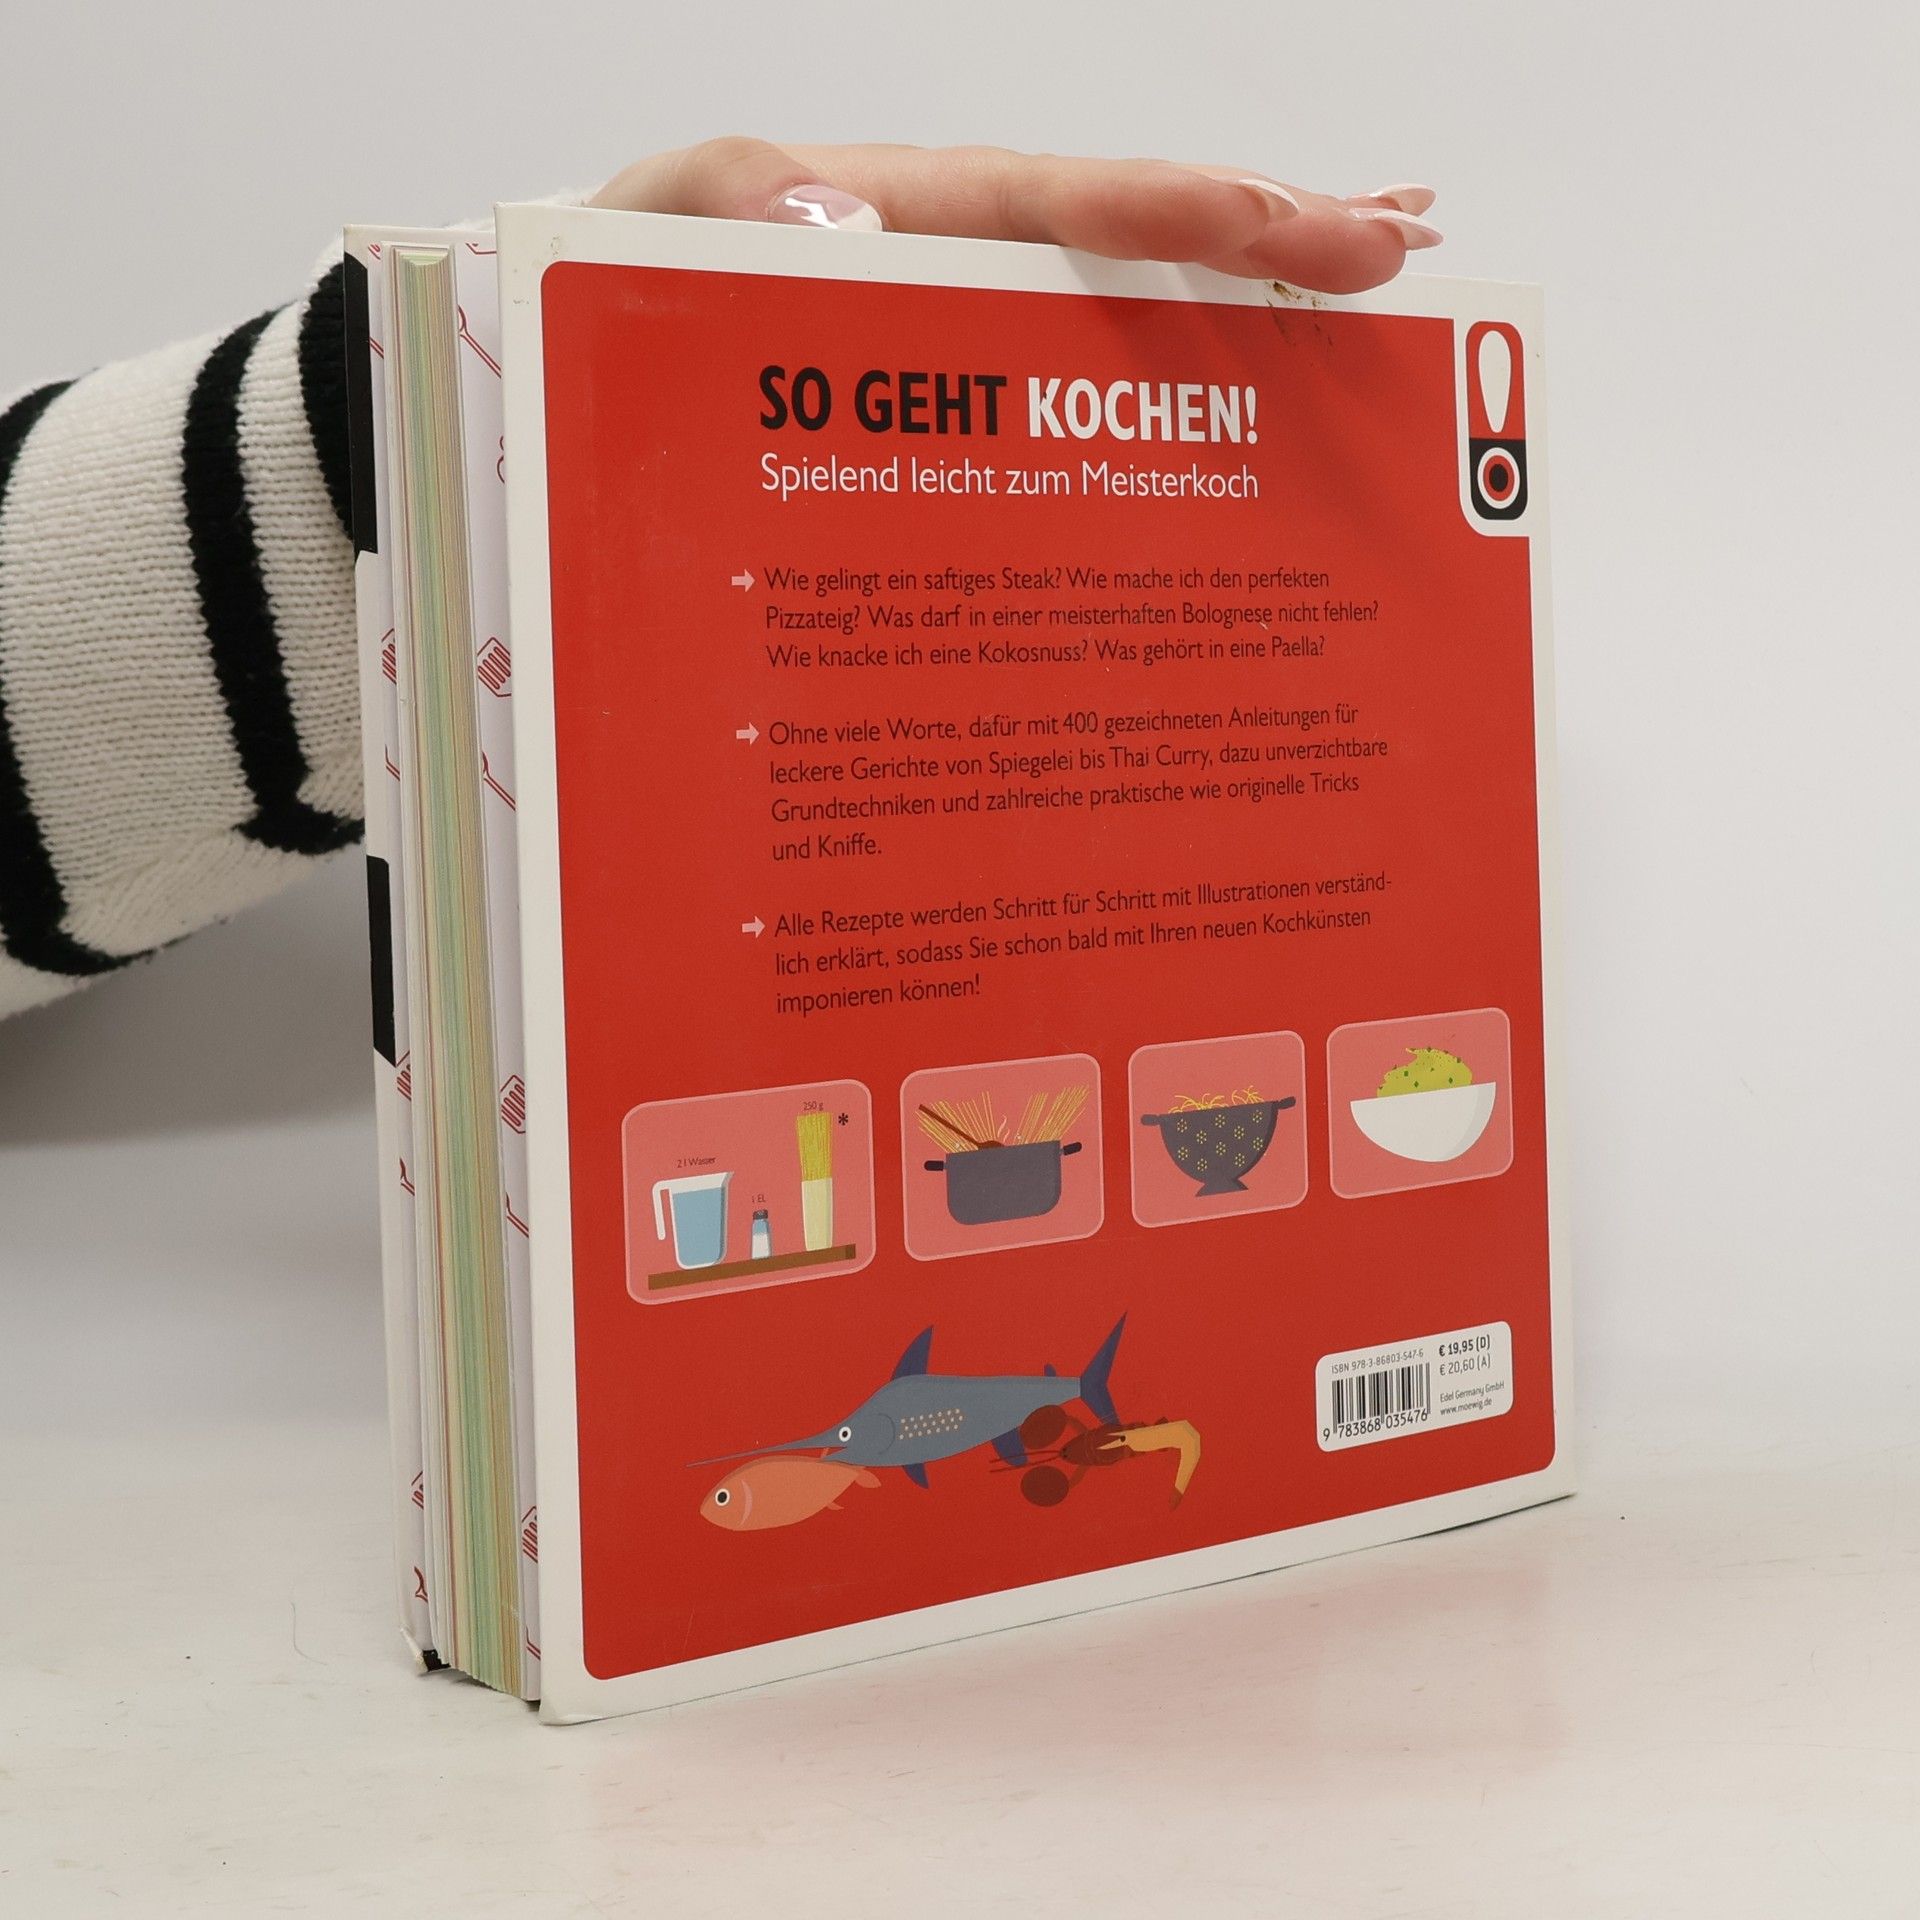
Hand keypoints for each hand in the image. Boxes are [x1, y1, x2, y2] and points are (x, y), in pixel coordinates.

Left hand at [589, 139, 1437, 294]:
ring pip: (1128, 293)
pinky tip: (1244, 370)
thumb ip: (736, 199)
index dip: (1191, 215)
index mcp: (906, 213)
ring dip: (1252, 285)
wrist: (578, 370)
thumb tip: (855, 223)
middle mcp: (959, 260)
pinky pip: (1075, 362)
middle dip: (1271, 235)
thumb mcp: (651, 225)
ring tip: (1373, 278)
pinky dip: (1169, 357)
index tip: (1305, 234)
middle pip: (1137, 234)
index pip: (1072, 204)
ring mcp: (966, 323)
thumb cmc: (618, 284)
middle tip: (1400, 251)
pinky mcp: (955, 386)